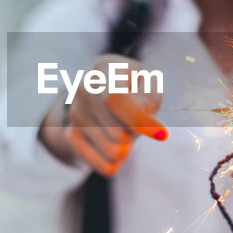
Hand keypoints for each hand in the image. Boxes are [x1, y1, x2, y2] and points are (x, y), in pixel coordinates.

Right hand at [39, 54, 167, 176]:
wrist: (106, 96)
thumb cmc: (136, 90)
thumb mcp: (150, 85)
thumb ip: (152, 101)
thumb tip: (157, 132)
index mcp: (105, 66)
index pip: (116, 99)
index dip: (139, 121)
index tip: (163, 135)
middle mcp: (84, 87)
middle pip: (118, 132)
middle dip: (136, 135)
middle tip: (135, 122)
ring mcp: (74, 112)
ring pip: (114, 151)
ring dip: (127, 147)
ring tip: (123, 129)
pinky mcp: (70, 135)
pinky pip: (104, 166)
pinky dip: (117, 163)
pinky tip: (115, 147)